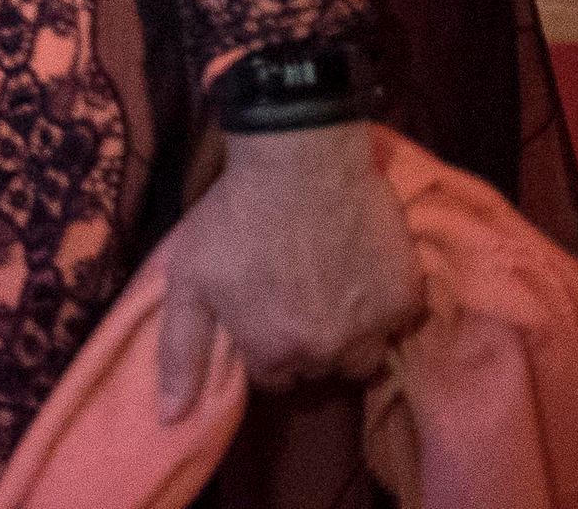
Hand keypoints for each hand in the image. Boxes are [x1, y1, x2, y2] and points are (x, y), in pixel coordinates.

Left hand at [155, 122, 424, 418]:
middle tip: (294, 292)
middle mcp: (328, 353)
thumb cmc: (233, 216)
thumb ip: (180, 353)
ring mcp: (373, 329)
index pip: (272, 377)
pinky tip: (358, 266)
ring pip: (363, 355)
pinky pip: (396, 319)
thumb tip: (169, 419)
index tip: (260, 312)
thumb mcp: (187, 280)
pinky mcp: (408, 299)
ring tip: (329, 288)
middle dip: (305, 341)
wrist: (299, 160)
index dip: (264, 345)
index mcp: (274, 353)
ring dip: (348, 333)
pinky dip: (381, 301)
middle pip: (319, 367)